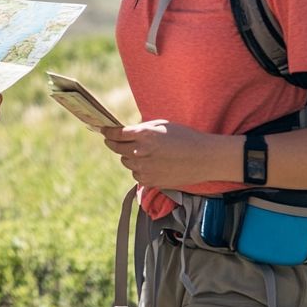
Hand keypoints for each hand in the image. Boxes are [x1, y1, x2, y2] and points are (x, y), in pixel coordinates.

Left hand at [100, 120, 225, 188]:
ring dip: (129, 156)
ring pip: (126, 162)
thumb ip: (142, 128)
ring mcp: (145, 168)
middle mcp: (141, 152)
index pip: (117, 134)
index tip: (103, 130)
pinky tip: (151, 164)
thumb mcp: (162, 125)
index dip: (107, 132)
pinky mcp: (150, 181)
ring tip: (144, 152)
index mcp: (144, 135)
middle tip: (113, 140)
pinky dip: (139, 169)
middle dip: (114, 143)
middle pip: (117, 148)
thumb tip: (126, 132)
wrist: (203, 159)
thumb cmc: (185, 138)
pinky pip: (136, 174)